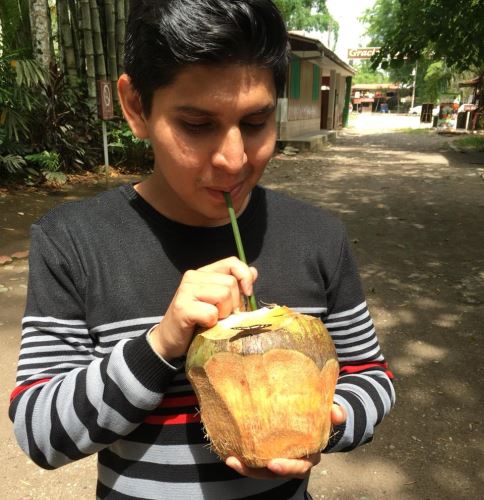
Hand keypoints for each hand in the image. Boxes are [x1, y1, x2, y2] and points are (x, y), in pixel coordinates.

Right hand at [149, 257, 256, 359]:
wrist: (170, 341)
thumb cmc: (198, 322)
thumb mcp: (219, 302)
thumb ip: (235, 286)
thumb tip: (254, 272)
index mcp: (203, 273)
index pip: (231, 262)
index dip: (244, 276)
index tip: (247, 293)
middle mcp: (193, 277)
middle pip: (230, 283)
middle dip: (233, 303)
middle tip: (221, 316)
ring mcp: (186, 291)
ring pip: (223, 295)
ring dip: (223, 314)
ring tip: (211, 320)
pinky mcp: (183, 307)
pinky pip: (211, 314)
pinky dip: (212, 324)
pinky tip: (201, 326)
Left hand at [225, 403, 346, 479]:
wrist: (314, 416)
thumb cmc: (321, 416)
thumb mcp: (329, 413)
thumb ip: (334, 413)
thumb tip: (337, 413)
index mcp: (310, 454)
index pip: (300, 466)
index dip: (288, 467)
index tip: (273, 463)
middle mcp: (294, 460)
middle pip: (277, 472)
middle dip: (260, 472)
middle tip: (242, 463)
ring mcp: (280, 458)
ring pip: (263, 470)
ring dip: (247, 467)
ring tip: (231, 460)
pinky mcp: (268, 453)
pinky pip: (255, 460)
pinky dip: (243, 459)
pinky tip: (230, 454)